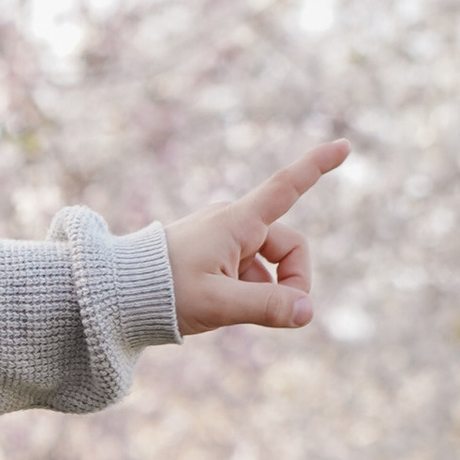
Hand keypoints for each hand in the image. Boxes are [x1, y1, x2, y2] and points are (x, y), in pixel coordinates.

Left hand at [165, 140, 347, 335]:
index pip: (286, 187)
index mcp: (236, 222)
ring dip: (266, 291)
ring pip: (269, 265)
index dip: (316, 166)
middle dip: (293, 280)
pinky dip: (247, 292)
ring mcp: (223, 239)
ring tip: (230, 311)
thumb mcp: (217, 304)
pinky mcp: (213, 256)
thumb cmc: (162, 292)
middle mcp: (233, 223)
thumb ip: (265, 308)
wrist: (116, 293)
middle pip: (289, 246)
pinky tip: (222, 307)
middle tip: (282, 314)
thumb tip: (307, 311)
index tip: (344, 146)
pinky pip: (248, 273)